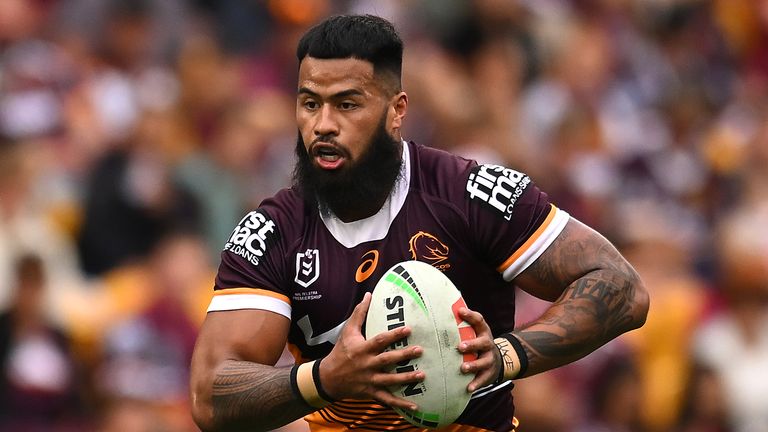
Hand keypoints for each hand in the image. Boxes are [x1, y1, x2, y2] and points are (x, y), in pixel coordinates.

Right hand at [319, 292, 423, 410]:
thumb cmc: (340, 352)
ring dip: (406, 378)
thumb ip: (359, 313)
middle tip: (420, 350)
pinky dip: (400, 404)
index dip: (394, 335)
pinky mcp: (371, 392)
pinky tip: (415, 406)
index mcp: (363, 349)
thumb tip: (368, 294)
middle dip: (404, 356)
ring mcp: (370, 380)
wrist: (328, 378)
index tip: (408, 329)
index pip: (380, 341)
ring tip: (422, 375)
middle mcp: (367, 365)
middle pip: (388, 360)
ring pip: (390, 380)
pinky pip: (387, 399)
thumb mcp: (347, 331)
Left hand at [456, 307, 500, 391]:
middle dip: (472, 344)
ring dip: (473, 365)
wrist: (498, 361)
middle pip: (483, 342)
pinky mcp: (489, 374)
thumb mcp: (474, 332)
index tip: (460, 311)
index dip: (471, 315)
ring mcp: (490, 359)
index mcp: (483, 332)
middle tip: (460, 347)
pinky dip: (476, 383)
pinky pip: (483, 379)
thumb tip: (443, 310)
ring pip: (484, 362)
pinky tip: (468, 388)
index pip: (479, 321)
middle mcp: (488, 344)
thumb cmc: (477, 343)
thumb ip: (462, 324)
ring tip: (463, 368)